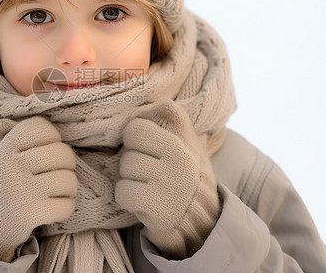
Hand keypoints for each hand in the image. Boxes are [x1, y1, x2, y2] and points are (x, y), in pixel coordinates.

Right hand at [0, 116, 77, 261]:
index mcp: (3, 150)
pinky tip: (53, 207)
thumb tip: (16, 119)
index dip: (51, 135)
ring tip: (56, 190)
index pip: (41, 128)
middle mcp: (12, 168)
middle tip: (57, 170)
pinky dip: (65, 207)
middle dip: (66, 163)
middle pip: (62, 153)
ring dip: (68, 187)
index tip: (48, 147)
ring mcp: (23, 192)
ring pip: (69, 180)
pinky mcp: (32, 215)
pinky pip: (67, 205)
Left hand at [115, 99, 219, 258]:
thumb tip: (149, 103)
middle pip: (130, 143)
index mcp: (184, 141)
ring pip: (124, 167)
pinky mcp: (158, 207)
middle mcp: (179, 159)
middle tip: (147, 170)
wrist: (202, 223)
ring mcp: (169, 183)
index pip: (141, 123)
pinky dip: (127, 198)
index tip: (147, 146)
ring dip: (129, 179)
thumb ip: (172, 119)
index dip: (137, 134)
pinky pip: (123, 192)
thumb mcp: (190, 143)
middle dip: (132, 157)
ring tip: (147, 186)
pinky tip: (142, 201)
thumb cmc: (188, 178)